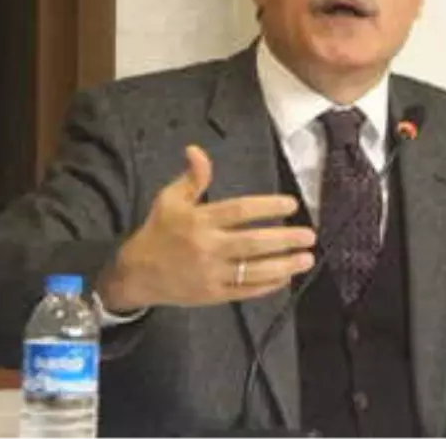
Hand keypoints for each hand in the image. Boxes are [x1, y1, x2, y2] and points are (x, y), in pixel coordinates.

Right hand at [96, 145, 315, 310]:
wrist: (136, 273)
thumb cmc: (158, 231)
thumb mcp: (169, 199)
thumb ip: (192, 178)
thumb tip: (196, 150)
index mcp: (198, 221)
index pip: (239, 211)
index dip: (267, 207)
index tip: (291, 204)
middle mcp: (206, 247)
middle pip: (252, 243)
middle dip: (284, 239)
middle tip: (309, 235)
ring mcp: (211, 274)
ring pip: (253, 270)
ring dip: (283, 265)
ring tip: (306, 258)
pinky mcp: (213, 295)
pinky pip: (245, 291)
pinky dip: (267, 285)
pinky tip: (286, 277)